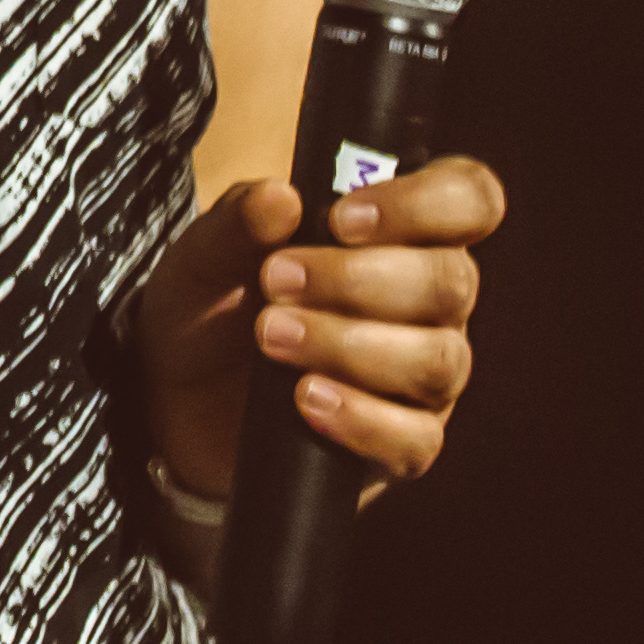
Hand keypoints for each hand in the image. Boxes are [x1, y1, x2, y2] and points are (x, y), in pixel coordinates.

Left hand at [134, 155, 504, 504]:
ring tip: (270, 335)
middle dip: (358, 279)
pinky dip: (361, 417)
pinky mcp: (403, 445)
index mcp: (401, 236)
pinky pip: (416, 439)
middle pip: (451, 283)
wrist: (173, 396)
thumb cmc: (211, 306)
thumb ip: (239, 219)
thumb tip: (280, 198)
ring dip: (350, 344)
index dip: (427, 203)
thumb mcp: (206, 254)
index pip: (469, 199)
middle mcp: (430, 305)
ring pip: (438, 360)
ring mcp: (425, 378)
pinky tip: (307, 398)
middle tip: (274, 280)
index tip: (342, 218)